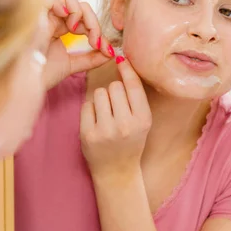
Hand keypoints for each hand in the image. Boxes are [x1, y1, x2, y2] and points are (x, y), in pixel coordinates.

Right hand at [43, 0, 113, 89]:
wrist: (26, 82)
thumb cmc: (43, 74)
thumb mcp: (72, 65)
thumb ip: (91, 58)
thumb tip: (111, 53)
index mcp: (58, 28)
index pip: (84, 18)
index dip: (98, 32)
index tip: (106, 50)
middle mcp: (50, 18)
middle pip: (80, 5)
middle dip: (94, 23)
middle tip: (96, 42)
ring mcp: (42, 14)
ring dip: (80, 12)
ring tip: (78, 30)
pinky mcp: (34, 13)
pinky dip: (65, 6)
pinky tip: (69, 24)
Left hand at [80, 58, 151, 180]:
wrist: (117, 172)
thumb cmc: (131, 141)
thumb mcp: (142, 121)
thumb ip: (135, 97)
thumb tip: (123, 62)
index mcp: (143, 120)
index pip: (133, 86)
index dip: (127, 69)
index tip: (121, 57)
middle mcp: (125, 125)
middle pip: (114, 87)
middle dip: (114, 92)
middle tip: (116, 108)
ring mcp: (105, 130)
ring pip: (99, 93)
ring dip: (101, 99)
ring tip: (106, 115)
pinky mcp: (88, 134)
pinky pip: (87, 105)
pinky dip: (90, 110)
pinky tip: (96, 122)